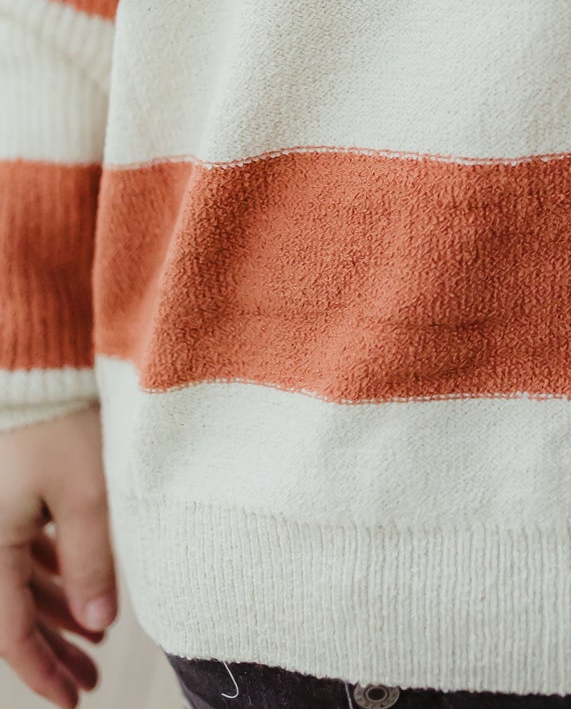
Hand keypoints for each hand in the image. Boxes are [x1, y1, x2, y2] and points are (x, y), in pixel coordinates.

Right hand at [0, 409, 116, 706]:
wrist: (35, 359)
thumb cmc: (59, 418)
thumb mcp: (85, 492)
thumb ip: (92, 560)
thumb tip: (99, 622)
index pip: (10, 633)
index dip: (43, 672)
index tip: (73, 702)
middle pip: (13, 615)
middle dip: (51, 653)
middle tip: (86, 686)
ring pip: (19, 587)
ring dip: (56, 616)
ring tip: (95, 647)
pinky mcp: (8, 496)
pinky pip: (23, 555)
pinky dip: (51, 578)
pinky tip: (82, 597)